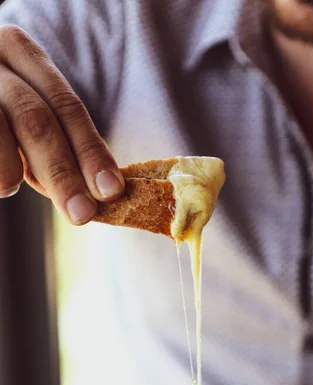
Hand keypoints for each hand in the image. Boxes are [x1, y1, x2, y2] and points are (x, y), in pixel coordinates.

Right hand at [0, 25, 124, 223]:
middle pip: (36, 121)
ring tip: (9, 187)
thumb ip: (58, 145)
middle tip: (81, 213)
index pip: (67, 106)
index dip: (91, 151)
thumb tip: (97, 194)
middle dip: (63, 174)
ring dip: (11, 172)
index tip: (111, 191)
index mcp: (22, 52)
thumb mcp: (25, 117)